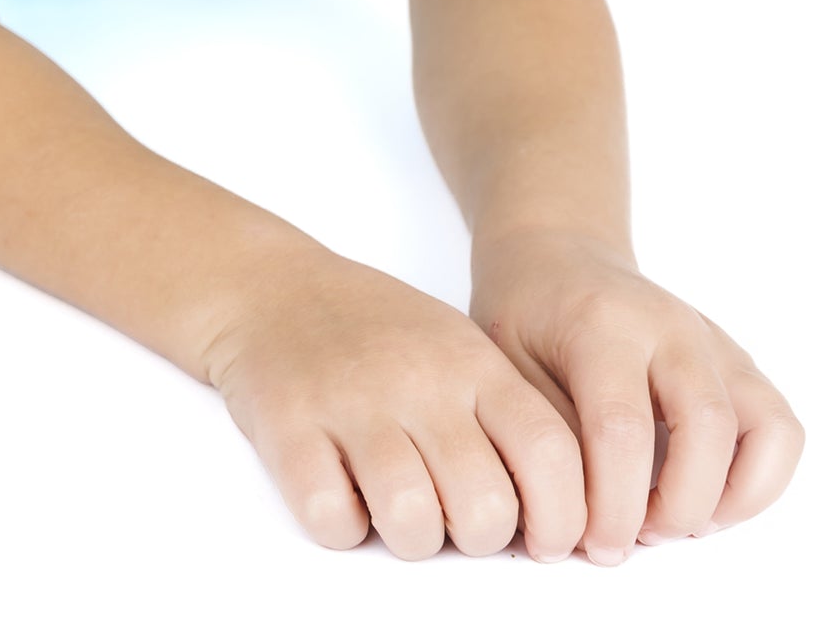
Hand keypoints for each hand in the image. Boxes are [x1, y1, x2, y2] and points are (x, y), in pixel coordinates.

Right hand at [205, 249, 585, 560]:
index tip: (544, 541)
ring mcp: (350, 402)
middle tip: (452, 517)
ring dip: (409, 537)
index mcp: (470, 363)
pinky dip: (340, 524)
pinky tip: (340, 489)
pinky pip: (332, 520)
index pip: (550, 454)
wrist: (268, 287)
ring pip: (412, 524)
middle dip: (475, 536)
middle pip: (484, 508)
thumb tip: (559, 513)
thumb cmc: (373, 331)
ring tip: (394, 503)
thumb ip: (503, 414)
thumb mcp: (455, 347)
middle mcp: (416, 381)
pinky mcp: (288, 427)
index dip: (561, 518)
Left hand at [468, 230, 805, 559]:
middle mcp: (670, 326)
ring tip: (673, 520)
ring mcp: (712, 341)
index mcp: (602, 323)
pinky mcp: (737, 361)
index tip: (593, 542)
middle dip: (675, 507)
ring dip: (727, 497)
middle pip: (705, 428)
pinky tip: (708, 500)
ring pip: (764, 427)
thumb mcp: (504, 359)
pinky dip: (760, 480)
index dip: (613, 503)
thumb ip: (544, 430)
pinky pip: (780, 427)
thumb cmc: (524, 308)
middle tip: (633, 536)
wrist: (556, 252)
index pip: (622, 427)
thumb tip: (574, 515)